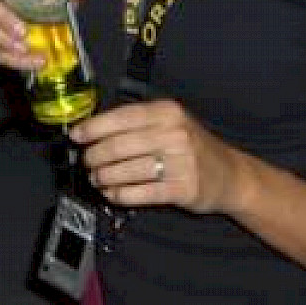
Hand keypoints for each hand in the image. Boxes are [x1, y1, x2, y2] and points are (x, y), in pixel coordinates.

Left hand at [68, 99, 246, 214]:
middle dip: (94, 156)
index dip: (92, 128)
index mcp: (166, 111)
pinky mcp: (183, 189)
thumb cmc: (190, 145)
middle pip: (117, 146)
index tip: (76, 136)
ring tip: (97, 178)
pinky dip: (119, 194)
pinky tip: (112, 193)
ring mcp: (180, 162)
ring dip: (103, 177)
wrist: (229, 174)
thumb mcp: (169, 122)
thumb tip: (92, 129)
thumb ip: (135, 123)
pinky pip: (139, 193)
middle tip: (87, 162)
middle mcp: (174, 133)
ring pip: (125, 171)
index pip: (119, 117)